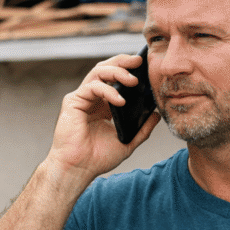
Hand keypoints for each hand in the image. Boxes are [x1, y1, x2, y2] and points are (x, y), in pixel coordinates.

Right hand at [46, 53, 159, 182]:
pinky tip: (120, 101)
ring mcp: (82, 98)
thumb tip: (156, 115)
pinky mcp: (73, 101)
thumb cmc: (98, 158)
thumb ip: (142, 129)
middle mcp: (92, 98)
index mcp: (104, 105)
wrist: (79, 169)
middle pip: (106, 69)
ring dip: (117, 72)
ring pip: (98, 72)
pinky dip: (107, 91)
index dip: (129, 70)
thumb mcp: (127, 142)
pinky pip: (92, 87)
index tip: (145, 66)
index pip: (116, 79)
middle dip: (122, 61)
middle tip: (139, 61)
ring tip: (133, 80)